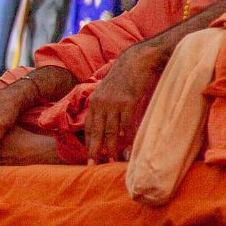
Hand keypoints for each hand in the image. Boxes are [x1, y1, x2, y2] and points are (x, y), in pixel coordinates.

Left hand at [84, 45, 163, 162]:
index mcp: (94, 101)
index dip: (89, 142)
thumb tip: (107, 125)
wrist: (137, 60)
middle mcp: (101, 103)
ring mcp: (114, 103)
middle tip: (93, 165)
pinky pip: (126, 124)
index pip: (88, 126)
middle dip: (95, 150)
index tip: (89, 156)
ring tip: (112, 161)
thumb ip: (104, 106)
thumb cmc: (124, 77)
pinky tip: (128, 148)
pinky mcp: (128, 101)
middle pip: (97, 131)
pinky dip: (127, 137)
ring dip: (112, 148)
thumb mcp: (108, 91)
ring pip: (111, 130)